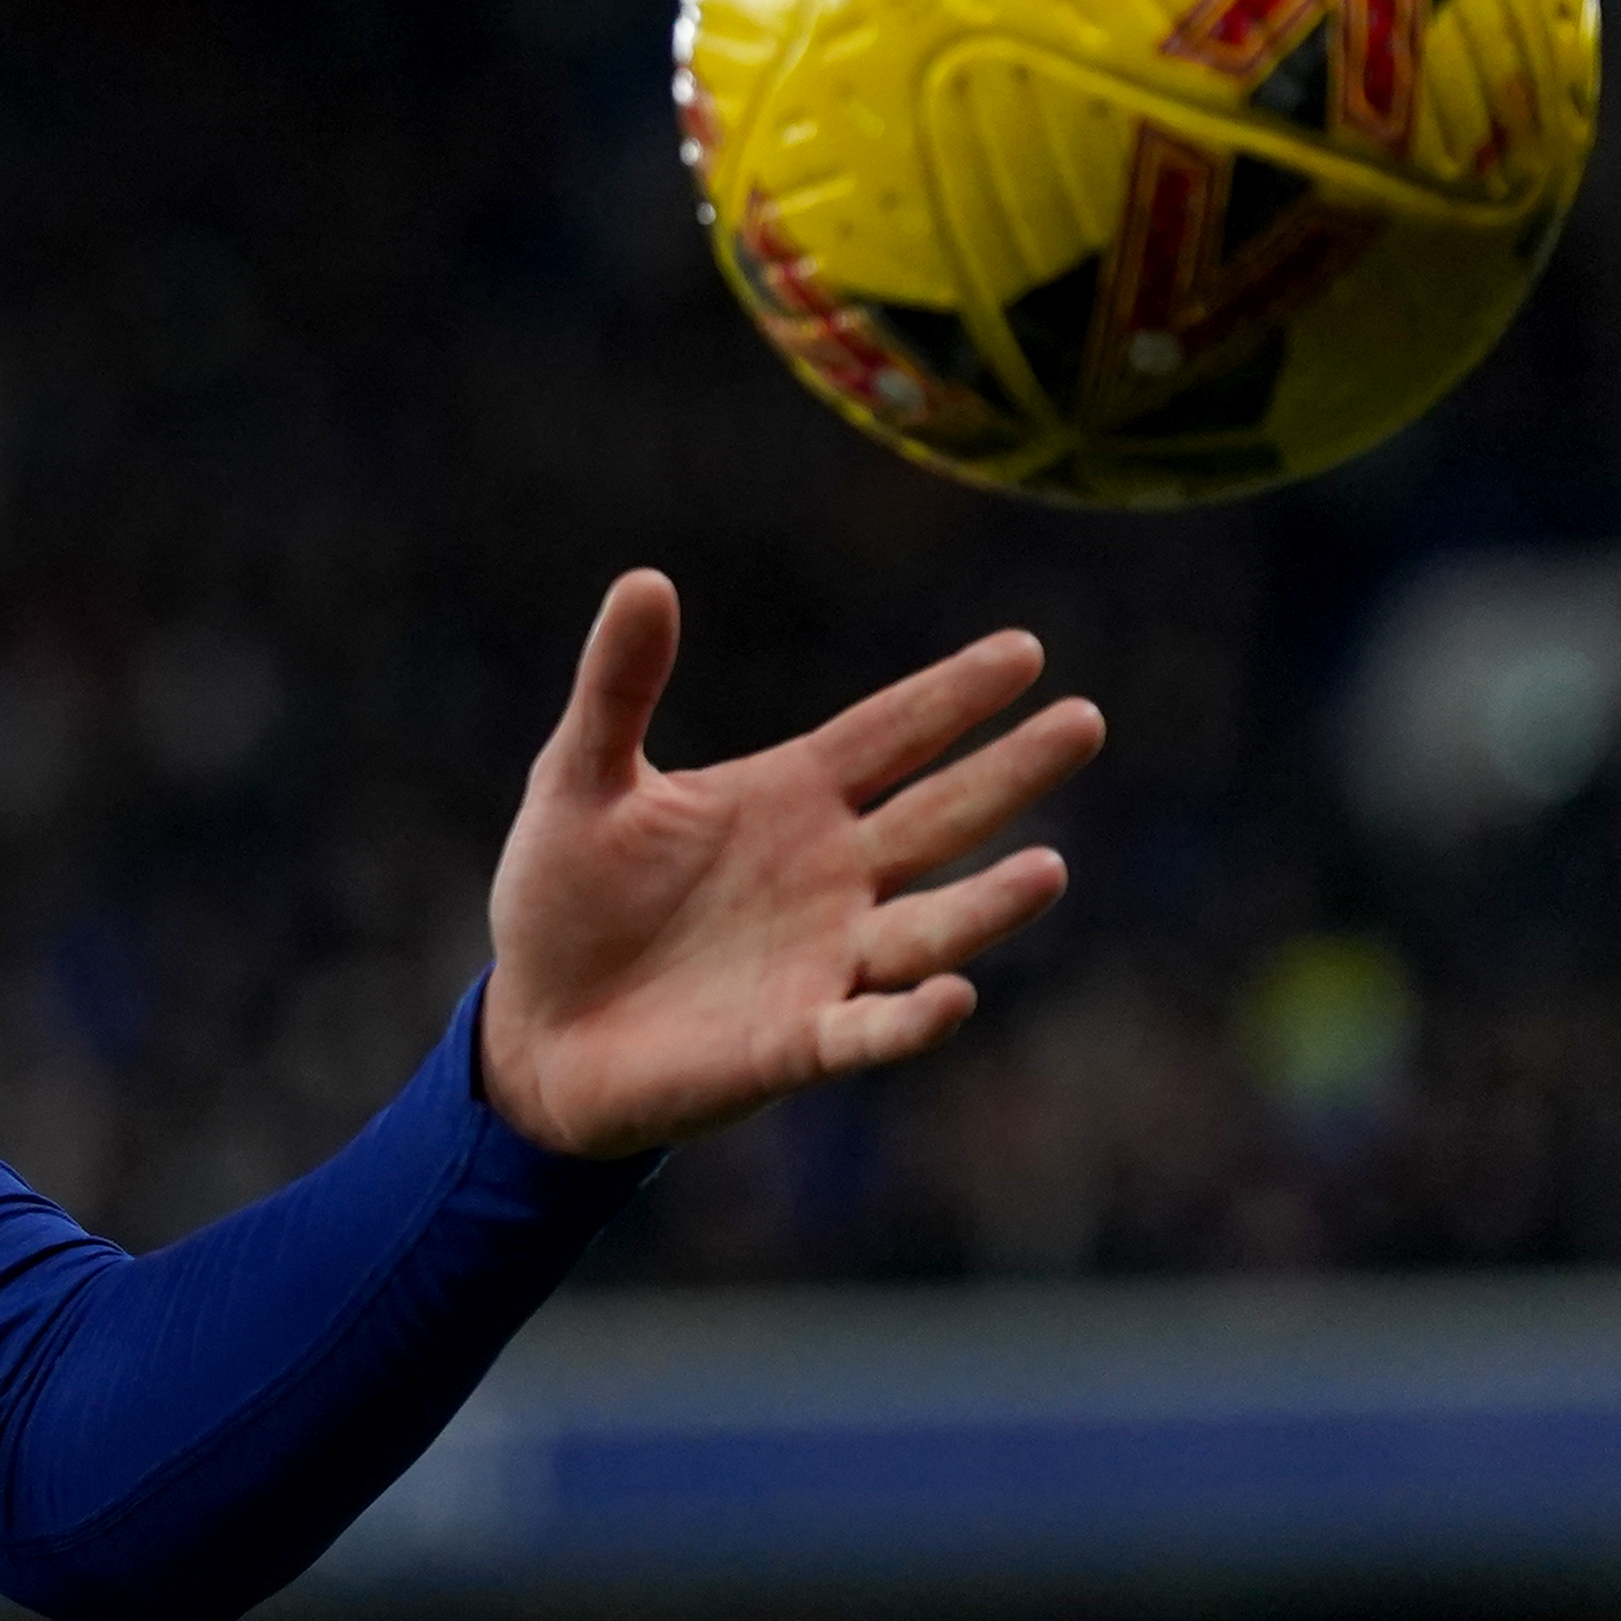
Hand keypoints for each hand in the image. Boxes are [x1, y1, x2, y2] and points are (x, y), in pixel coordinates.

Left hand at [479, 570, 1102, 1158]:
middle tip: (1085, 720)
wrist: (535, 1026)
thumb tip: (643, 578)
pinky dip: (912, 1020)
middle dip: (1011, 772)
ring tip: (1049, 868)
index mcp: (788, 799)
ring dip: (987, 905)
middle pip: (940, 815)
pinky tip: (951, 996)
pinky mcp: (795, 1042)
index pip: (891, 735)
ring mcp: (823, 959)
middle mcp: (828, 875)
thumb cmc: (563, 899)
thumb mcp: (580, 780)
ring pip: (928, 927)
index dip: (954, 695)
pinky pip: (869, 1031)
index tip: (1026, 652)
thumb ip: (617, 688)